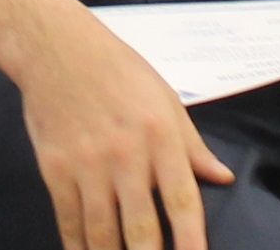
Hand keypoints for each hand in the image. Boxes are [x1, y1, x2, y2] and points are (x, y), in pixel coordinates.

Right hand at [14, 2, 234, 249]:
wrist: (56, 49)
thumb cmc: (119, 71)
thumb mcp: (165, 99)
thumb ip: (192, 145)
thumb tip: (222, 178)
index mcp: (160, 136)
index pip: (181, 200)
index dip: (192, 240)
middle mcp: (126, 154)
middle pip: (141, 226)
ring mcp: (88, 164)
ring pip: (103, 232)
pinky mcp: (56, 170)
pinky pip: (70, 220)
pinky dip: (79, 247)